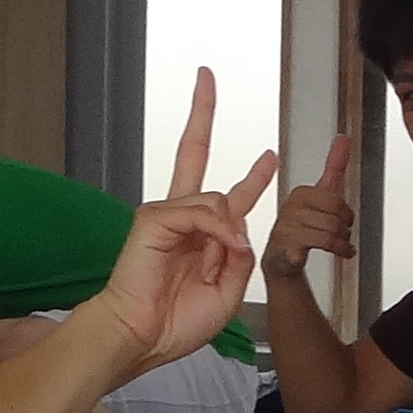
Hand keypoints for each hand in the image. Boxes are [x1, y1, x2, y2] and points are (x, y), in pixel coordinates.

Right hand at [89, 69, 277, 368]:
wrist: (142, 336)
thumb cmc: (176, 321)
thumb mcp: (229, 290)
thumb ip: (239, 254)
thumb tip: (239, 226)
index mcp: (200, 234)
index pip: (228, 194)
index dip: (253, 176)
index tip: (269, 156)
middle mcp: (181, 216)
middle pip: (194, 151)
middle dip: (201, 111)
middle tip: (206, 76)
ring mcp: (165, 213)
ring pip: (216, 200)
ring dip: (226, 239)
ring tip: (213, 270)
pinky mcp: (153, 217)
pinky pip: (201, 212)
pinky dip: (216, 234)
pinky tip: (217, 254)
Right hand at [270, 134, 356, 270]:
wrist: (282, 259)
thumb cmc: (302, 228)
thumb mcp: (321, 195)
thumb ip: (334, 166)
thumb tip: (342, 138)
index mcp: (299, 194)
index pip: (333, 197)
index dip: (344, 210)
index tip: (345, 217)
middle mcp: (290, 207)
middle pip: (333, 212)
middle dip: (345, 224)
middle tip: (345, 231)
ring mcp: (287, 226)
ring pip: (330, 228)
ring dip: (344, 239)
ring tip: (343, 243)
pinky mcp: (288, 245)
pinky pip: (323, 242)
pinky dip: (340, 249)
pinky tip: (343, 251)